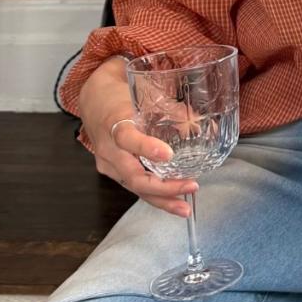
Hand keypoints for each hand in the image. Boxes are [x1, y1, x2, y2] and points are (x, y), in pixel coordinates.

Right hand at [79, 59, 200, 215]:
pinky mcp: (111, 171)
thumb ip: (173, 110)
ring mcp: (107, 162)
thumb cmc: (122, 94)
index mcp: (114, 121)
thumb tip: (207, 125)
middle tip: (191, 186)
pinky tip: (173, 201)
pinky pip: (132, 186)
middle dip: (163, 187)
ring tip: (184, 208)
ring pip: (133, 187)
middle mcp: (108, 147)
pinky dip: (154, 195)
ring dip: (161, 199)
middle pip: (132, 175)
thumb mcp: (146, 93)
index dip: (146, 148)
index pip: (127, 138)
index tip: (168, 154)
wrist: (94, 98)